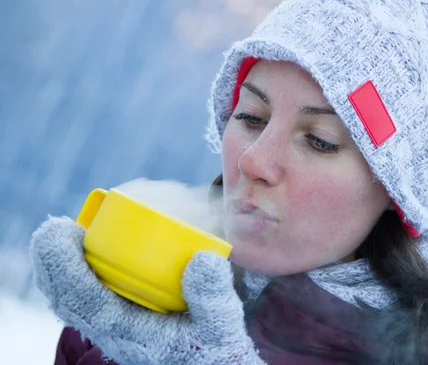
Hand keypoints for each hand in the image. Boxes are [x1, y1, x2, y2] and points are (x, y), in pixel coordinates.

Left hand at [30, 216, 263, 364]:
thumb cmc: (218, 351)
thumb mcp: (223, 327)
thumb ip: (213, 297)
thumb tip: (202, 258)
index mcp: (134, 337)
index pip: (85, 303)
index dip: (67, 269)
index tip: (64, 233)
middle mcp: (116, 336)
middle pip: (67, 301)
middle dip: (52, 264)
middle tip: (55, 228)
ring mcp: (116, 331)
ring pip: (71, 302)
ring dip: (59, 269)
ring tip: (60, 235)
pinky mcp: (122, 323)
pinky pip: (84, 300)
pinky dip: (74, 275)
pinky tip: (81, 251)